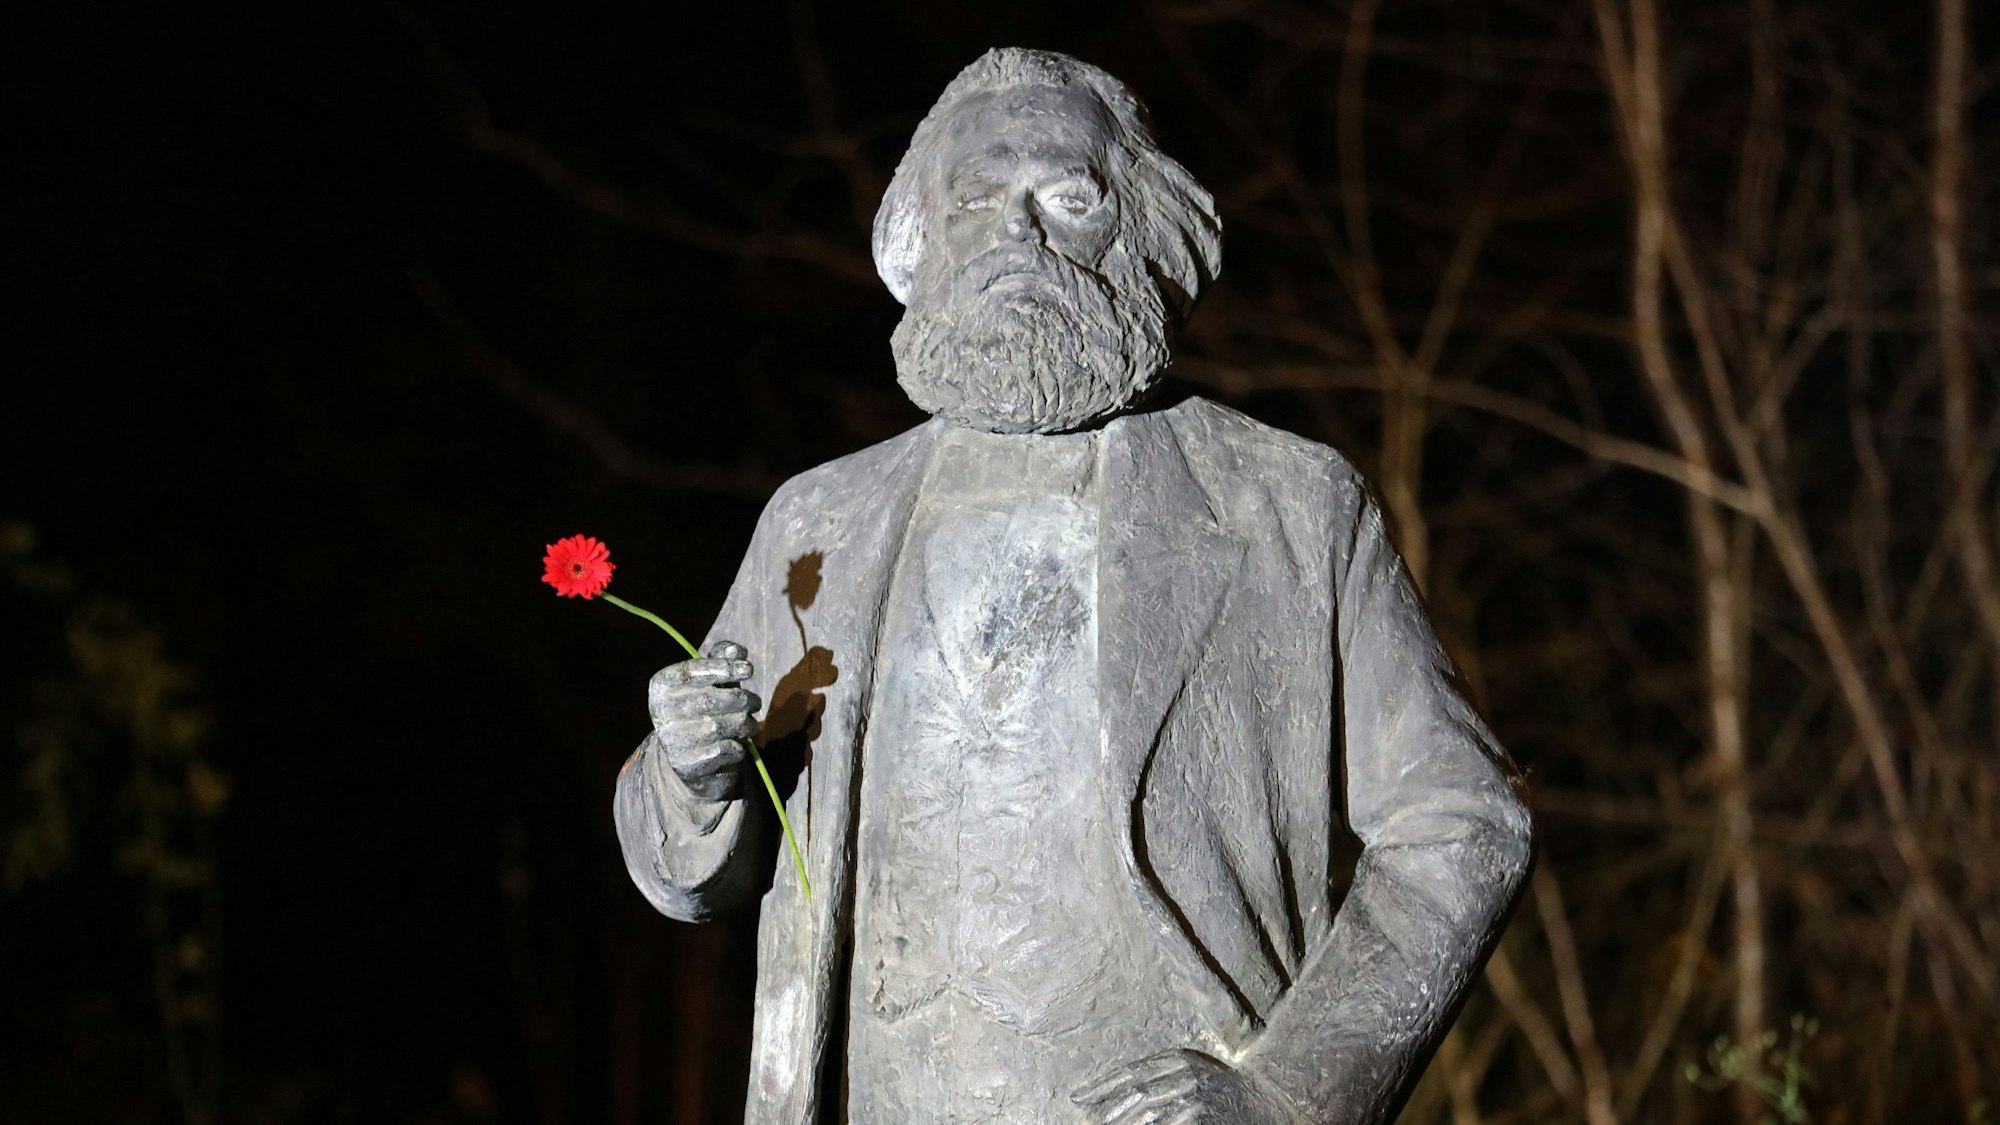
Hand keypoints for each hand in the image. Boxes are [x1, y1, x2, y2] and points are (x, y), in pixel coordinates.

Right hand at [646, 639, 758, 802]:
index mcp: (662, 686)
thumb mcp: (710, 682)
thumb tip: (738, 650)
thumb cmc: (703, 710)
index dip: (723, 668)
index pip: (692, 671)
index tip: (748, 669)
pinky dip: (738, 746)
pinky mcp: (687, 765)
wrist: (688, 758)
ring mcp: (672, 740)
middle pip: (710, 699)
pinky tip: (737, 744)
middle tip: (754, 703)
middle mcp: (661, 712)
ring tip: (751, 724)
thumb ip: (722, 661)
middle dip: (742, 699)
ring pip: (720, 726)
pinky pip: (723, 750)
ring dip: (744, 723)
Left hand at [1072, 1049, 1297, 1124]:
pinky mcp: (1204, 1117)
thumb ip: (1160, 1079)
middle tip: (1084, 1122)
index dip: (1101, 1086)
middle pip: (1136, 1095)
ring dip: (1123, 1124)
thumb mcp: (1191, 1073)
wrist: (1270, 1098)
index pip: (1130, 1072)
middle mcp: (1186, 1074)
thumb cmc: (1225, 1089)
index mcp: (1179, 1059)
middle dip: (1107, 1112)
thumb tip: (1119, 1096)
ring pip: (1149, 1116)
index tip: (1076, 1098)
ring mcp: (1197, 1097)